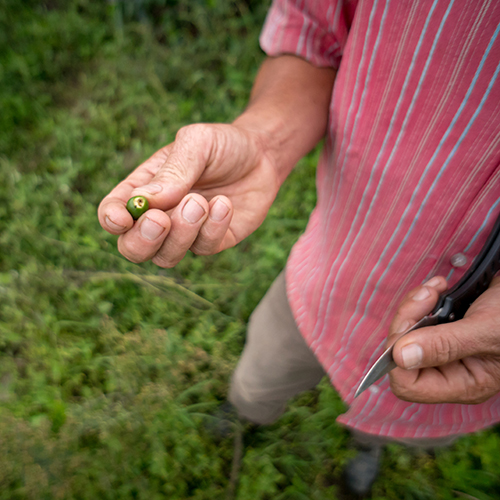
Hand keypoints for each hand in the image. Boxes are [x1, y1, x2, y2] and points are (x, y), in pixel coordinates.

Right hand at [98, 123, 279, 266]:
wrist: (262, 155)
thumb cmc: (222, 145)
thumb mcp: (196, 143)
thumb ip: (172, 171)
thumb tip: (144, 202)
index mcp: (143, 189)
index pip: (113, 213)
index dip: (112, 220)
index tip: (124, 218)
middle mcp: (160, 216)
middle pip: (133, 249)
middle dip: (143, 240)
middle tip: (161, 219)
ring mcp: (185, 233)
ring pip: (166, 257)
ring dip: (181, 233)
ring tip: (200, 202)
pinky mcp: (212, 242)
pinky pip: (202, 249)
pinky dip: (212, 228)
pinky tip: (224, 203)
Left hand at [388, 276, 499, 403]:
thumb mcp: (486, 331)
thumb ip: (445, 345)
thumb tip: (400, 357)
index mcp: (462, 383)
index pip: (408, 385)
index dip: (399, 356)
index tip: (413, 326)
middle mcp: (450, 370)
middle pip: (400, 355)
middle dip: (408, 320)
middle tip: (428, 296)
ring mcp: (446, 349)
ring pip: (406, 332)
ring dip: (416, 305)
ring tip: (437, 287)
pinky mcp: (445, 329)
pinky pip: (417, 317)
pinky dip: (423, 298)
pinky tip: (440, 286)